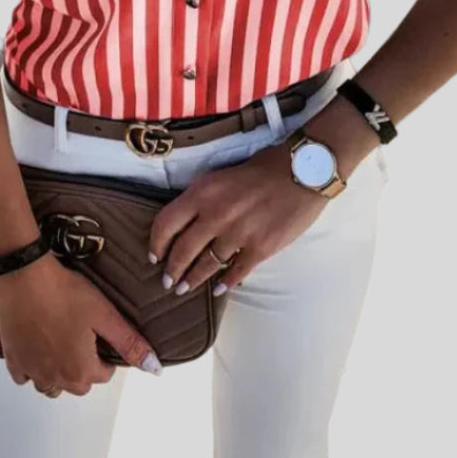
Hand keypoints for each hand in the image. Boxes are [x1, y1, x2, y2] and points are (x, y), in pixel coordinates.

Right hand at [0, 251, 162, 396]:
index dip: (106, 355)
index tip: (100, 335)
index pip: (104, 375)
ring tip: (63, 343)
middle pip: (79, 384)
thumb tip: (154, 368)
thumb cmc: (64, 293)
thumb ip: (129, 343)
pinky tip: (38, 346)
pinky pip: (25, 376)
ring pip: (51, 385)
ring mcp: (31, 371)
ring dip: (59, 373)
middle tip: (83, 336)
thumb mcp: (104, 315)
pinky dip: (34, 367)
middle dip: (85, 366)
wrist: (25, 277)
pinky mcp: (13, 361)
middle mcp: (55, 379)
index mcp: (80, 371)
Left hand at [147, 140, 327, 296]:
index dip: (156, 244)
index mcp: (203, 192)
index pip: (165, 224)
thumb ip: (202, 198)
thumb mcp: (222, 175)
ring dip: (194, 280)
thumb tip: (186, 222)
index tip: (154, 257)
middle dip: (172, 271)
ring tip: (186, 288)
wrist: (302, 171)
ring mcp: (238, 234)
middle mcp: (215, 215)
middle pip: (183, 251)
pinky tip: (219, 290)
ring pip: (207, 265)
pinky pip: (236, 272)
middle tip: (168, 282)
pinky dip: (226, 283)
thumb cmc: (263, 168)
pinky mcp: (260, 248)